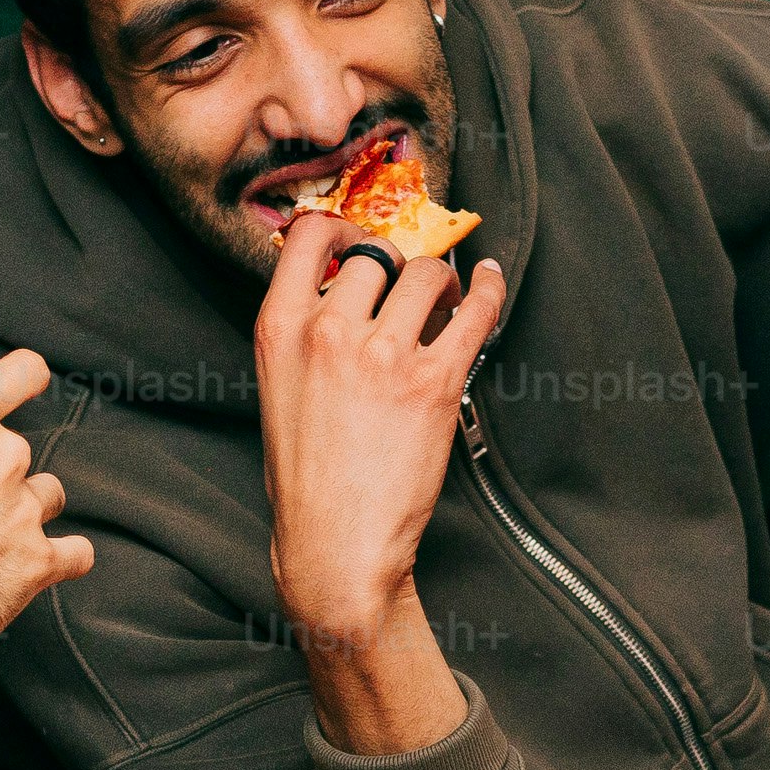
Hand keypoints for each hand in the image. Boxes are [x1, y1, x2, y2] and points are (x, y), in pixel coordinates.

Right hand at [0, 348, 82, 652]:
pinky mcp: (39, 562)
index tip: (23, 382)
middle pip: (16, 448)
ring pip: (45, 496)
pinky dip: (60, 557)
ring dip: (23, 510)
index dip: (22, 377)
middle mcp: (5, 455)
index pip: (18, 373)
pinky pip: (72, 552)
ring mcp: (27, 509)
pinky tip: (38, 567)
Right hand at [255, 202, 508, 653]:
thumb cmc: (308, 477)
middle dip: (399, 262)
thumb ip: (305, 333)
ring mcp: (383, 355)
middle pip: (377, 254)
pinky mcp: (433, 383)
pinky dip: (487, 290)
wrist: (336, 544)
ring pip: (426, 275)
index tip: (360, 236)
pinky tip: (489, 283)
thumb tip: (351, 289)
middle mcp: (328, 332)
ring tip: (447, 298)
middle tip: (412, 283)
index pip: (308, 236)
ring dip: (442, 280)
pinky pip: (474, 313)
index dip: (341, 225)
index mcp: (280, 330)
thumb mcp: (280, 389)